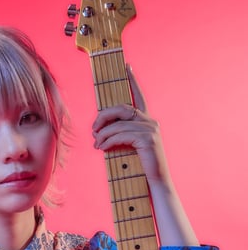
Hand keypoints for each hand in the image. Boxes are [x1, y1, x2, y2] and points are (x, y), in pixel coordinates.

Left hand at [91, 65, 170, 186]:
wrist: (155, 183)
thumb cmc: (140, 168)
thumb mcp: (128, 147)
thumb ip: (119, 135)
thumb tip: (98, 131)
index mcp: (147, 121)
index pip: (138, 97)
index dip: (132, 80)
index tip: (126, 66)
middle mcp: (150, 121)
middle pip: (122, 108)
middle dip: (103, 117)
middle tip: (93, 129)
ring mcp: (150, 129)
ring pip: (118, 124)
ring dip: (103, 134)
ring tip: (95, 143)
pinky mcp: (147, 139)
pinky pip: (120, 135)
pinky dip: (108, 141)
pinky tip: (102, 147)